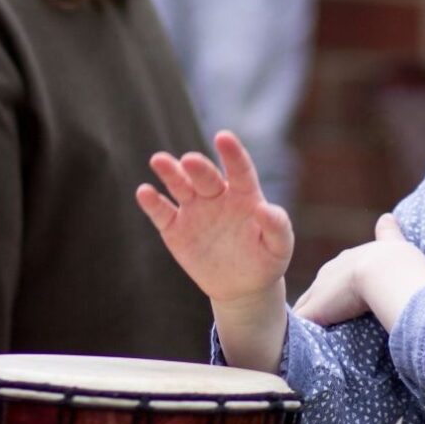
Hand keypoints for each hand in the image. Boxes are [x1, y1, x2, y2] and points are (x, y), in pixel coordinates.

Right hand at [136, 130, 293, 305]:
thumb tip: (264, 208)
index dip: (232, 154)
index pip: (240, 170)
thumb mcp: (279, 246)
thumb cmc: (266, 259)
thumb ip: (277, 226)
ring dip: (170, 173)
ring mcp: (195, 211)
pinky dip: (152, 203)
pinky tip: (145, 192)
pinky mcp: (175, 229)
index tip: (223, 137)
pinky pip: (162, 213)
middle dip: (198, 168)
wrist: (242, 286)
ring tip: (159, 160)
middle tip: (190, 160)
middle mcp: (217, 196)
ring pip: (180, 187)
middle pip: (206, 177)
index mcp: (245, 195)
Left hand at [294, 214, 424, 328]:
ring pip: (308, 306)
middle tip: (326, 320)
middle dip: (321, 302)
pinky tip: (304, 346)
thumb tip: (387, 217)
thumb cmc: (397, 261)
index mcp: (349, 260)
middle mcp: (330, 272)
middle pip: (318, 290)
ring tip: (311, 337)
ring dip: (310, 319)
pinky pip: (305, 325)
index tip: (339, 296)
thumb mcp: (393, 244)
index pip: (336, 275)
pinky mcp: (316, 312)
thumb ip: (389, 233)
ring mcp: (321, 292)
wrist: (386, 270)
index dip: (337, 286)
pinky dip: (304, 335)